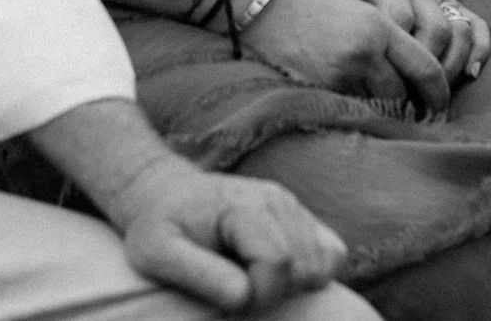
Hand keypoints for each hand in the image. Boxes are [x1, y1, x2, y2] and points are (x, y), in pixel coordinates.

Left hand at [98, 154, 346, 314]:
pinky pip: (333, 252)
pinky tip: (278, 275)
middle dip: (275, 292)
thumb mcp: (158, 253)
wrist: (164, 192)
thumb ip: (201, 274)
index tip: (228, 297)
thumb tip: (245, 294)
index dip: (258, 293)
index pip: (277, 262)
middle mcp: (276, 200)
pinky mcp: (300, 216)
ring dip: (294, 285)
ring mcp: (292, 206)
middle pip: (305, 266)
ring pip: (324, 261)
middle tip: (238, 290)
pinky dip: (313, 272)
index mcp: (242, 207)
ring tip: (255, 280)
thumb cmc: (157, 226)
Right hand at [244, 0, 450, 110]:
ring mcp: (344, 72)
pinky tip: (345, 95)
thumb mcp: (357, 10)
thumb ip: (385, 39)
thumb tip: (408, 76)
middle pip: (402, 92)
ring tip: (372, 99)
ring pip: (376, 102)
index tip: (439, 103)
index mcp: (380, 26)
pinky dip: (353, 104)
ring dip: (378, 105)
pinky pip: (350, 105)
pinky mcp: (322, 88)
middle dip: (405, 103)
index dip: (438, 92)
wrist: (264, 6)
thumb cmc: (311, 4)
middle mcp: (367, 50)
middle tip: (407, 108)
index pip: (425, 68)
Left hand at [314, 0, 490, 84]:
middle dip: (428, 69)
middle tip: (415, 103)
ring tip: (439, 95)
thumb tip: (321, 51)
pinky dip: (481, 47)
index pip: (399, 21)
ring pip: (459, 29)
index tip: (387, 88)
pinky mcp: (453, 0)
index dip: (397, 56)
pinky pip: (477, 22)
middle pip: (435, 31)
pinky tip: (473, 73)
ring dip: (454, 64)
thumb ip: (328, 10)